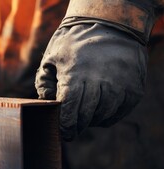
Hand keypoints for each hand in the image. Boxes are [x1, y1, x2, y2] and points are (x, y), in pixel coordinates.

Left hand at [35, 23, 146, 140]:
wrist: (112, 25)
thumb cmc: (75, 42)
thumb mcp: (52, 57)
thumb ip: (44, 82)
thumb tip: (47, 103)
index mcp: (76, 76)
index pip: (70, 112)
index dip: (66, 126)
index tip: (64, 133)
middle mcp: (100, 83)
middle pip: (86, 116)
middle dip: (77, 126)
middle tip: (72, 129)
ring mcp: (120, 86)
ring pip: (104, 116)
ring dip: (92, 120)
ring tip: (86, 116)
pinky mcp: (134, 88)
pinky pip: (120, 112)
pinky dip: (108, 115)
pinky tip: (100, 110)